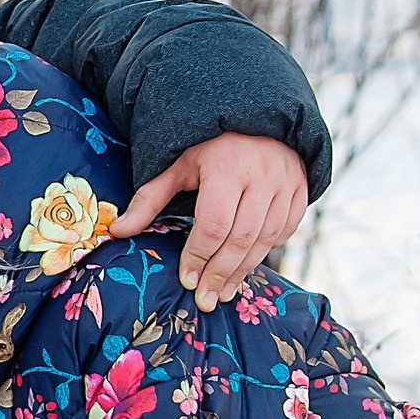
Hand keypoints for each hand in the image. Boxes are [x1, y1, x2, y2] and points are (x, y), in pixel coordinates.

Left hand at [111, 132, 308, 310]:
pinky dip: (267, 251)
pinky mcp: (301, 190)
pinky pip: (286, 230)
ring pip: (266, 239)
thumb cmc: (210, 146)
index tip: (187, 281)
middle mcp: (262, 176)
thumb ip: (149, 199)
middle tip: (206, 300)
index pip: (214, 224)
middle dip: (220, 273)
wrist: (259, 118)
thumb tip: (117, 231)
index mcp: (227, 168)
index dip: (199, 256)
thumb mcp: (177, 165)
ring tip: (224, 293)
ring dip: (243, 271)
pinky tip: (247, 266)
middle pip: (241, 238)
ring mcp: (286, 183)